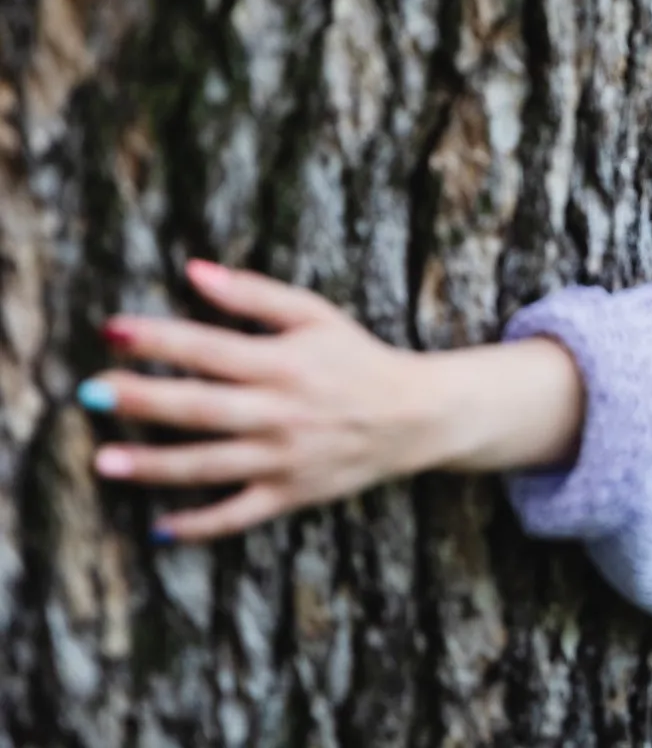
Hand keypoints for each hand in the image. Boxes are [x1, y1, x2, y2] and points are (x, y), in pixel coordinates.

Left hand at [77, 260, 444, 542]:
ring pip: (210, 466)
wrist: (414, 415)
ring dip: (155, 466)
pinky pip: (238, 515)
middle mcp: (282, 411)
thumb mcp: (315, 314)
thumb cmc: (357, 357)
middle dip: (143, 401)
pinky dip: (199, 525)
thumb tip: (194, 270)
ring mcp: (286, 458)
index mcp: (286, 362)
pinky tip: (158, 528)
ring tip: (105, 462)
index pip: (211, 348)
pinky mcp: (292, 494)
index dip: (159, 339)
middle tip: (90, 394)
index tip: (112, 330)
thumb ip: (254, 293)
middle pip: (201, 408)